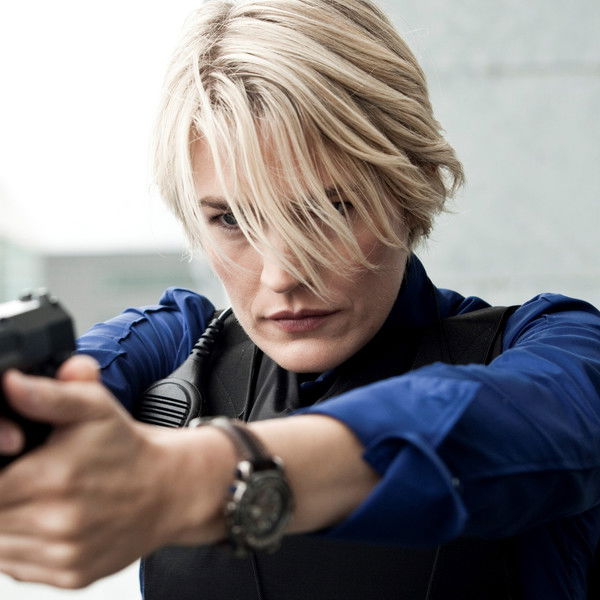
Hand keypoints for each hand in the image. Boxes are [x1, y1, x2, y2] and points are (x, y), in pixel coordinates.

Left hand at [0, 355, 224, 588]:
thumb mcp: (94, 406)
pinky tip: (48, 521)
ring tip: (39, 497)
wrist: (170, 488)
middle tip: (28, 476)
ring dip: (8, 522)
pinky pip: (19, 567)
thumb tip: (11, 384)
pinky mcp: (70, 575)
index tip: (13, 461)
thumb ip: (47, 394)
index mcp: (53, 477)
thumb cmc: (128, 447)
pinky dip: (23, 546)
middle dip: (2, 494)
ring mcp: (64, 554)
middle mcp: (57, 523)